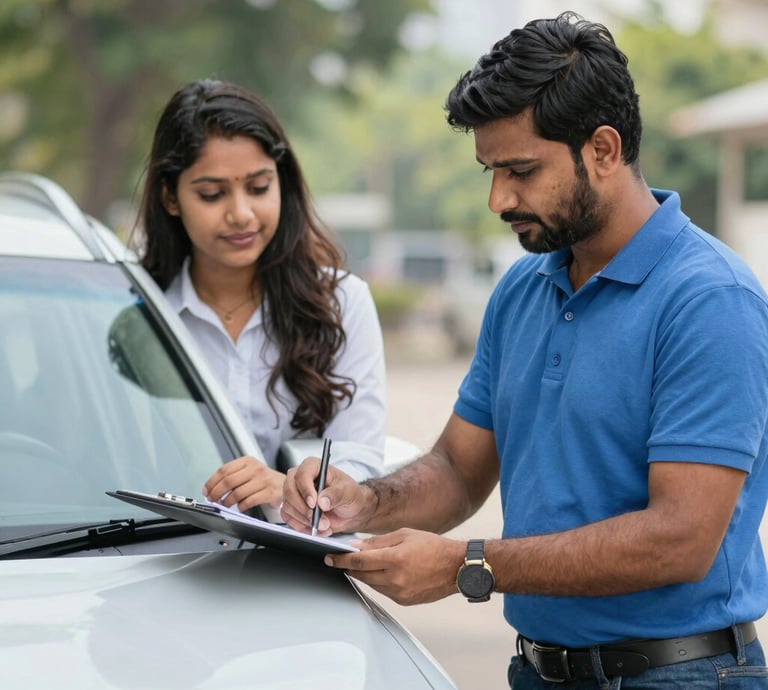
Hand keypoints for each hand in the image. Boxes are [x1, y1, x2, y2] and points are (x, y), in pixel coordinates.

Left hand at [203, 456, 283, 510]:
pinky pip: (249, 501)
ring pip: (237, 493)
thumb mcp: (249, 472)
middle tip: (212, 500)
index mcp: (247, 461)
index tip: (206, 491)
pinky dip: (241, 507)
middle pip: (228, 481)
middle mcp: (256, 468)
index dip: (212, 482)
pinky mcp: (270, 492)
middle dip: (216, 493)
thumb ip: (232, 477)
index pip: (224, 470)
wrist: (285, 485)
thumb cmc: (263, 480)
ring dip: (227, 502)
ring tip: (224, 505)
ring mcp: (263, 480)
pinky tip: (239, 507)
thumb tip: (211, 489)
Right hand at [281, 458, 374, 534]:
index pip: (302, 474)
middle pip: (290, 491)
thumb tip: (322, 501)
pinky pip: (289, 519)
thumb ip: (336, 494)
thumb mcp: (348, 492)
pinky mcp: (292, 508)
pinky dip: (302, 527)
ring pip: (288, 507)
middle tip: (321, 521)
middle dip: (305, 510)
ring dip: (306, 520)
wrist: (349, 511)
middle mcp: (300, 478)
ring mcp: (294, 493)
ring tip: (325, 525)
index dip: (306, 490)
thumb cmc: (349, 495)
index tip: (314, 504)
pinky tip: (317, 529)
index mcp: (313, 466)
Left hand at [325, 529, 465, 605]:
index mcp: (395, 559)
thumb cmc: (433, 546)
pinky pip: (383, 591)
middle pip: (361, 574)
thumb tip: (356, 546)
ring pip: (371, 584)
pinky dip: (378, 581)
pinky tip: (382, 572)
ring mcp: (400, 592)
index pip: (358, 561)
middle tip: (341, 559)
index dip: (340, 559)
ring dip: (364, 574)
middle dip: (349, 567)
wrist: (456, 567)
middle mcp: (396, 578)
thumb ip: (378, 541)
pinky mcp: (404, 600)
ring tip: (364, 564)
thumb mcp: (404, 534)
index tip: (329, 557)